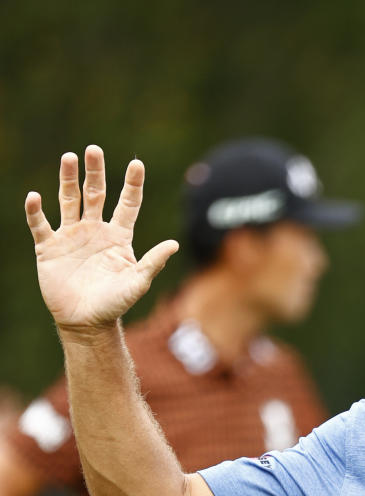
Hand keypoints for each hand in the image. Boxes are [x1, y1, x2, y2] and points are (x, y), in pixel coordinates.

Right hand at [24, 145, 177, 333]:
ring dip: (67, 179)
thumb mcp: (137, 282)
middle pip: (95, 193)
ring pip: (69, 200)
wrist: (86, 322)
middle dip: (95, 171)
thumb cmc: (115, 303)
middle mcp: (95, 230)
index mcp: (118, 236)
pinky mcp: (49, 248)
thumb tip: (174, 244)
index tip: (137, 163)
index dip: (132, 184)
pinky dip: (36, 211)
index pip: (128, 203)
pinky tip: (35, 196)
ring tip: (68, 157)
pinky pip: (40, 225)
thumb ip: (153, 262)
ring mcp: (71, 236)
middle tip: (93, 149)